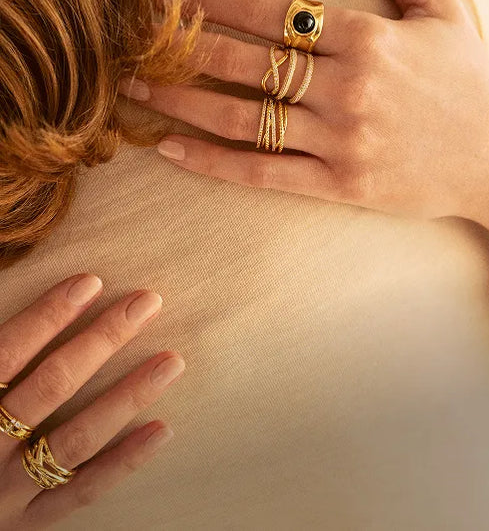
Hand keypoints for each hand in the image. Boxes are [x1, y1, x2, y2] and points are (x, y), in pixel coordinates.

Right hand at [0, 275, 183, 530]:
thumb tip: (7, 287)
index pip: (6, 355)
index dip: (47, 316)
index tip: (90, 283)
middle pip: (52, 387)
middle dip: (103, 340)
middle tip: (147, 304)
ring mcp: (8, 492)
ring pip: (76, 439)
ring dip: (128, 397)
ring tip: (171, 362)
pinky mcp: (30, 522)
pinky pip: (83, 491)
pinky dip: (125, 461)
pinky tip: (162, 429)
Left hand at [120, 0, 488, 222]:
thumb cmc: (468, 78)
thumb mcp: (435, 2)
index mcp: (368, 36)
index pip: (271, 10)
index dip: (212, 1)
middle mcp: (349, 87)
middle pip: (245, 63)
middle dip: (183, 50)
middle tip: (135, 43)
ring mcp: (343, 140)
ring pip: (245, 118)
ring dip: (182, 103)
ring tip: (137, 93)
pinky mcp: (341, 185)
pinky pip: (265, 172)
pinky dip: (215, 162)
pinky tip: (172, 150)